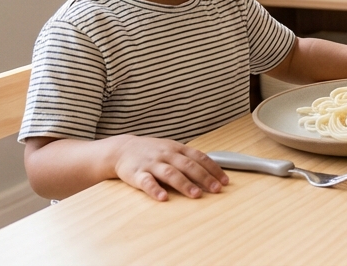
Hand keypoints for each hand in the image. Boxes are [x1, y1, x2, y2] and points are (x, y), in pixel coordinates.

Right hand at [111, 135, 229, 201]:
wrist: (122, 149)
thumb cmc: (152, 151)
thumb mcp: (171, 149)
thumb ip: (188, 159)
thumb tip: (212, 171)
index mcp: (177, 148)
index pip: (199, 157)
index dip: (213, 169)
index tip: (225, 181)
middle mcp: (166, 155)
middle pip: (188, 165)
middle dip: (204, 178)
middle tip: (216, 189)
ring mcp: (152, 163)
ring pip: (170, 173)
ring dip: (184, 184)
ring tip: (196, 194)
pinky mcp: (136, 174)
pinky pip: (147, 182)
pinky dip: (155, 190)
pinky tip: (163, 198)